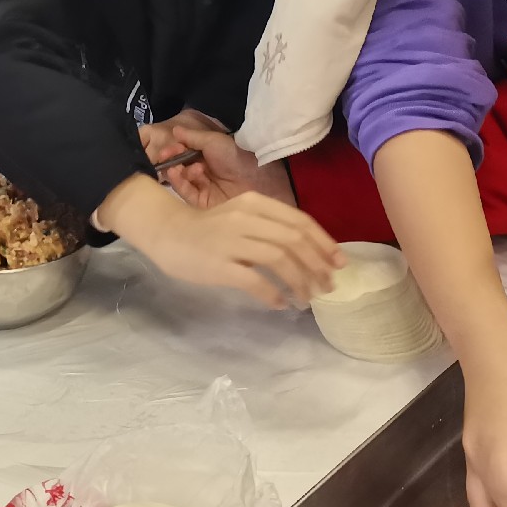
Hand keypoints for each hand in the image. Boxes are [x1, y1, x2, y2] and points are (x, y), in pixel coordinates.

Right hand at [102, 175, 340, 307]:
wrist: (166, 234)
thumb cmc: (208, 229)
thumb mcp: (242, 216)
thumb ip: (270, 227)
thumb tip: (309, 251)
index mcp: (254, 202)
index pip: (300, 221)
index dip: (324, 243)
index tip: (339, 262)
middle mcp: (245, 217)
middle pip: (294, 240)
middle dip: (318, 265)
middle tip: (328, 285)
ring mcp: (231, 241)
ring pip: (280, 259)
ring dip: (300, 281)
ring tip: (308, 298)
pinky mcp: (219, 264)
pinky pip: (255, 281)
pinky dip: (274, 294)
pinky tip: (281, 304)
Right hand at [145, 117, 296, 208]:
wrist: (255, 179)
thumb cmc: (235, 156)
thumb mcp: (213, 141)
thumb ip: (192, 137)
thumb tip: (174, 129)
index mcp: (204, 157)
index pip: (182, 154)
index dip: (173, 150)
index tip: (168, 147)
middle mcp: (201, 173)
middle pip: (178, 167)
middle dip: (172, 160)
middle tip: (168, 156)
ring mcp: (201, 188)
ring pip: (180, 180)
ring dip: (177, 171)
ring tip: (180, 166)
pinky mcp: (202, 204)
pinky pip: (186, 193)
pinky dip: (180, 183)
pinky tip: (181, 174)